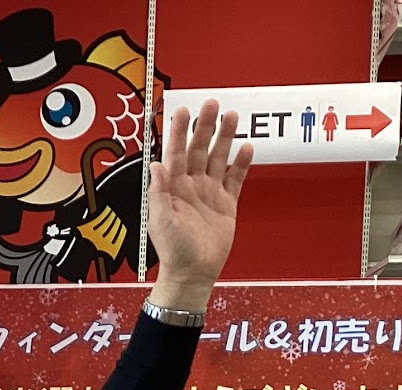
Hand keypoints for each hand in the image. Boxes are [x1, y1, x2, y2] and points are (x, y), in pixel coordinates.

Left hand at [147, 99, 252, 313]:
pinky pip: (234, 178)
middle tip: (212, 105)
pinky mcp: (226, 203)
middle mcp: (190, 186)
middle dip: (204, 127)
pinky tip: (246, 147)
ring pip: (217, 158)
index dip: (178, 132)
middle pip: (197, 149)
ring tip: (232, 117)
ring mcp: (209, 193)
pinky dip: (240, 164)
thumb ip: (158, 192)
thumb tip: (154, 164)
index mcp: (172, 188)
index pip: (175, 153)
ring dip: (224, 137)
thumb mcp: (160, 221)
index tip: (182, 111)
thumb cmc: (174, 251)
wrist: (193, 273)